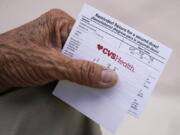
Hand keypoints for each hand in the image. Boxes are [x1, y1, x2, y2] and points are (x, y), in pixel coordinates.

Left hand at [0, 9, 117, 91]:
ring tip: (107, 82)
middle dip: (100, 62)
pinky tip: (89, 84)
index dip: (106, 49)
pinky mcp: (55, 58)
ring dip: (90, 71)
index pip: (91, 34)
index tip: (122, 61)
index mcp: (60, 23)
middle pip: (87, 48)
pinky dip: (81, 76)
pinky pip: (73, 66)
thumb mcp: (51, 65)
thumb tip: (108, 77)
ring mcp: (58, 46)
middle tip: (118, 75)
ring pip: (81, 59)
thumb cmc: (12, 59)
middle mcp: (61, 32)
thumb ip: (80, 71)